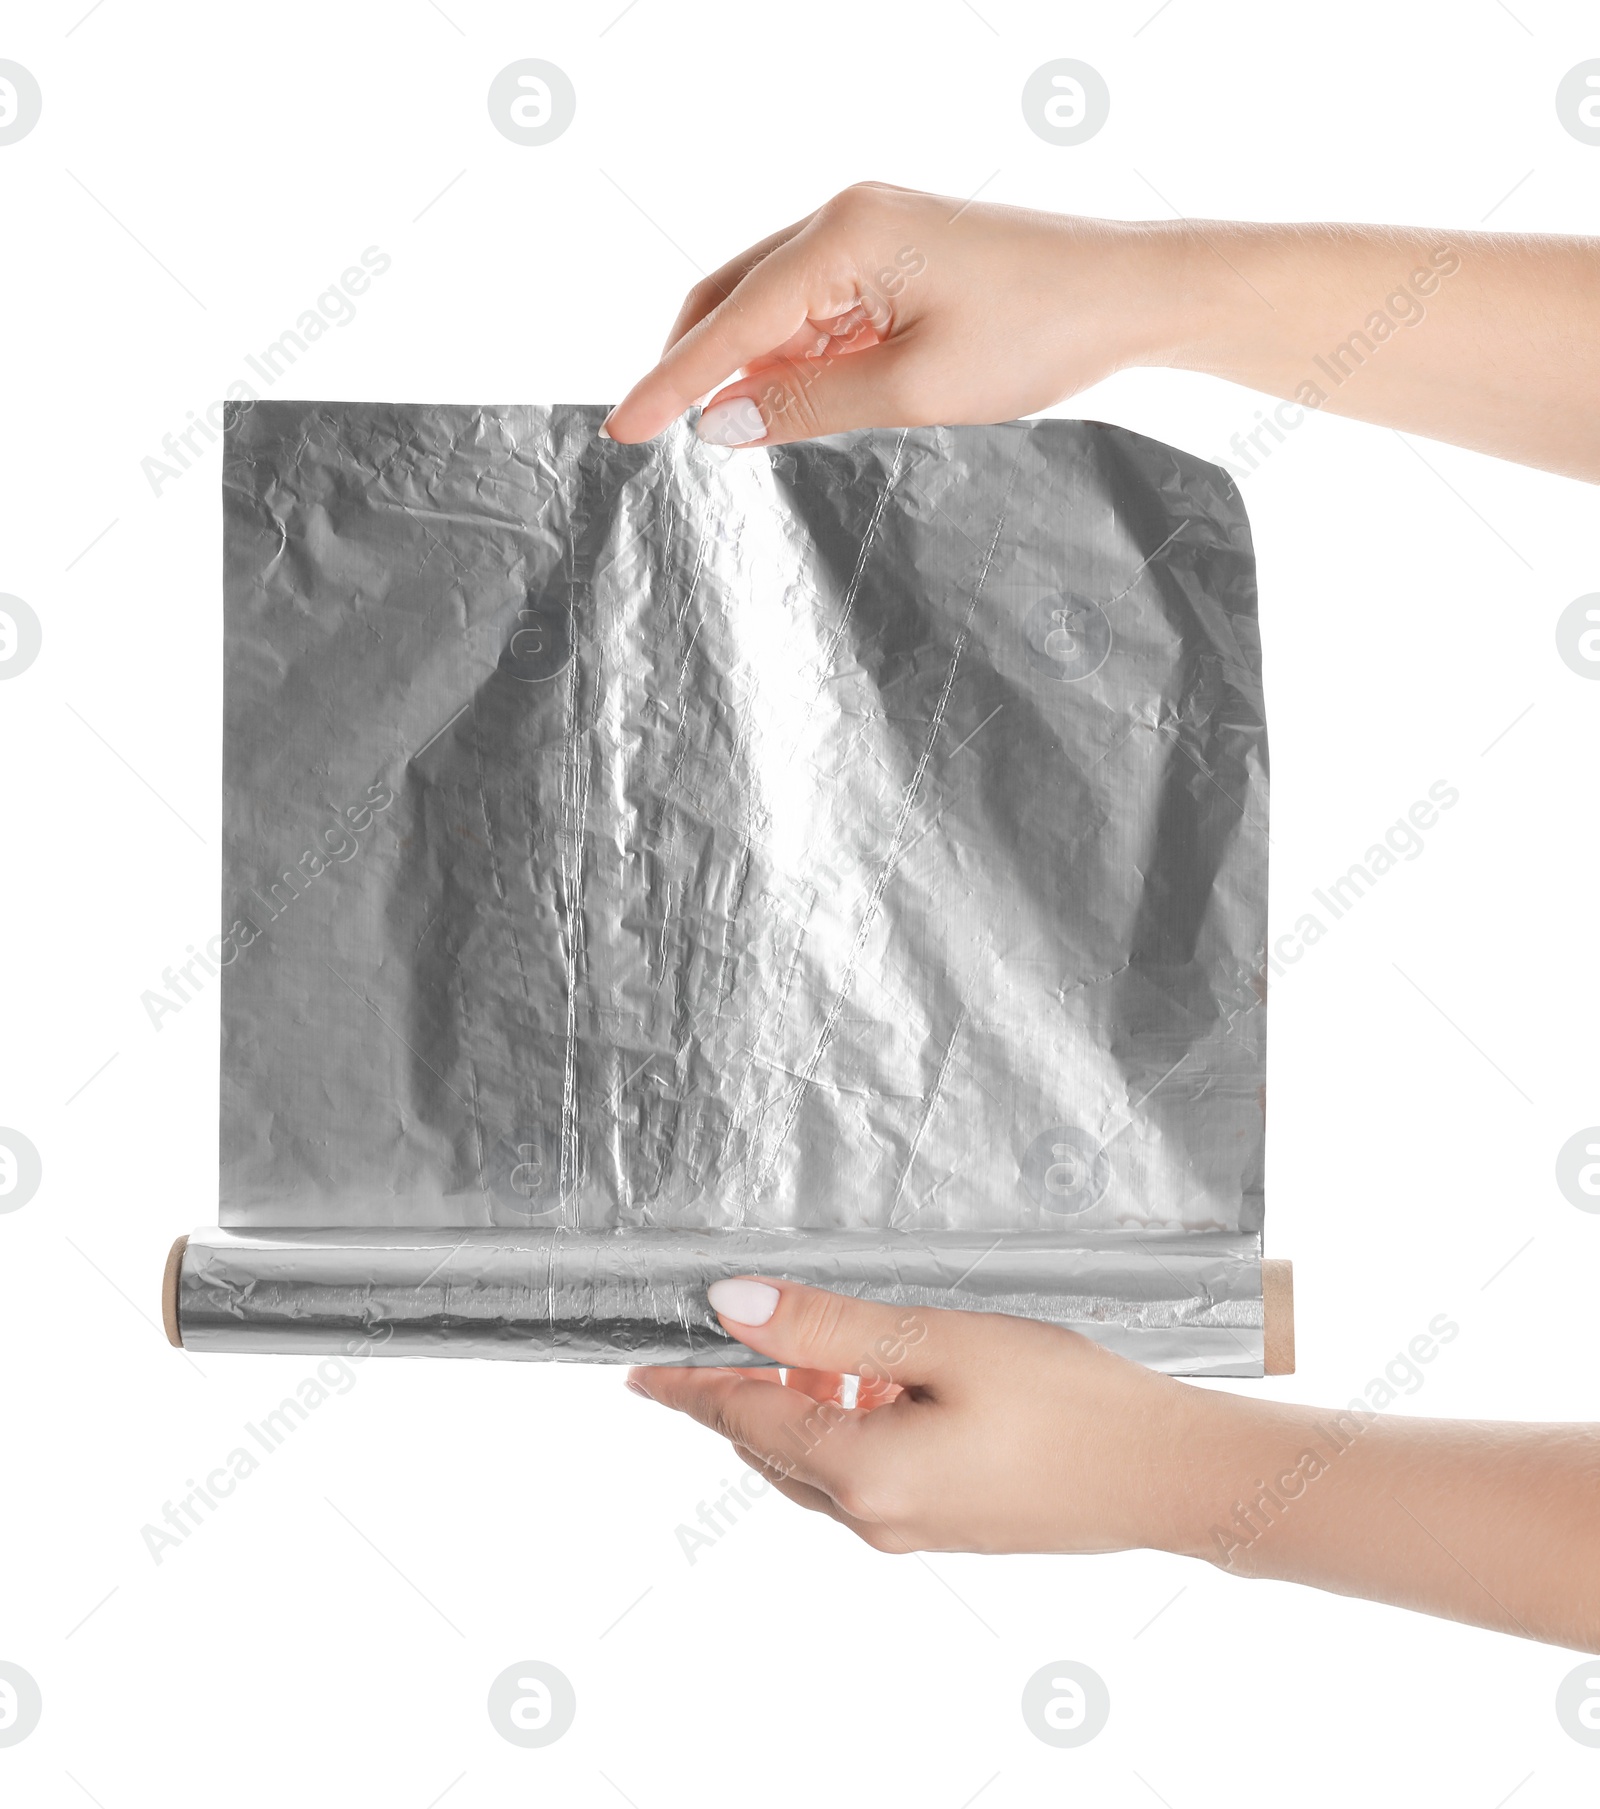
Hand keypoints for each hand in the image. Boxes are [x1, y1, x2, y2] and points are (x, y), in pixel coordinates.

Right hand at [604, 182, 1599, 479]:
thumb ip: (809, 407)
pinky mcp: (893, 258)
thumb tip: (722, 426)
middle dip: (697, 367)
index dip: (672, 382)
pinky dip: (795, 360)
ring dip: (751, 370)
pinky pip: (816, 312)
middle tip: (663, 435)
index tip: (620, 428)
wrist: (1132, 293)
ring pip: (772, 308)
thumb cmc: (1039, 332)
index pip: (732, 322)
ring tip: (740, 436)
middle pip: (734, 297)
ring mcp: (870, 233)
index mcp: (846, 233)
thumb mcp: (916, 389)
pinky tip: (793, 405)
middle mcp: (848, 217)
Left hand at [628, 1280, 1599, 1649]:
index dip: (688, 1387)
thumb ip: (829, 1329)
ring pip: (818, 1461)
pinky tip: (885, 1379)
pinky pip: (866, 1474)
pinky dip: (849, 1425)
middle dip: (744, 1390)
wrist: (1169, 1473)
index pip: (743, 1420)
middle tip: (723, 1330)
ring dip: (802, 1404)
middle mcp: (876, 1517)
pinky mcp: (948, 1525)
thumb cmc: (1069, 1400)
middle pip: (773, 1447)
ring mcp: (914, 1530)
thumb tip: (731, 1307)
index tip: (638, 1370)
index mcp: (862, 1474)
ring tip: (820, 1340)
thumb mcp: (939, 1342)